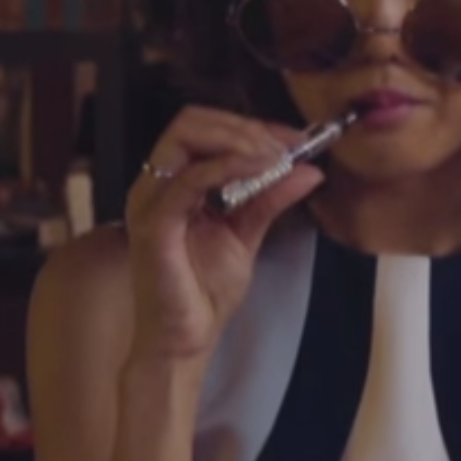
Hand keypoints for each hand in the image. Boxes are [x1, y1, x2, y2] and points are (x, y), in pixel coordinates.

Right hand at [124, 106, 324, 363]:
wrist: (185, 340)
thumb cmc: (203, 292)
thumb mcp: (247, 234)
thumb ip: (271, 198)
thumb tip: (309, 170)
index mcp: (173, 183)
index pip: (205, 128)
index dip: (252, 126)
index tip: (294, 139)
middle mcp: (155, 185)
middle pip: (190, 121)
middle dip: (244, 126)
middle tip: (285, 147)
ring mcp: (150, 202)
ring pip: (185, 136)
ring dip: (238, 139)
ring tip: (274, 158)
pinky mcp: (154, 224)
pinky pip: (190, 179)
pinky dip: (228, 166)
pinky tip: (260, 171)